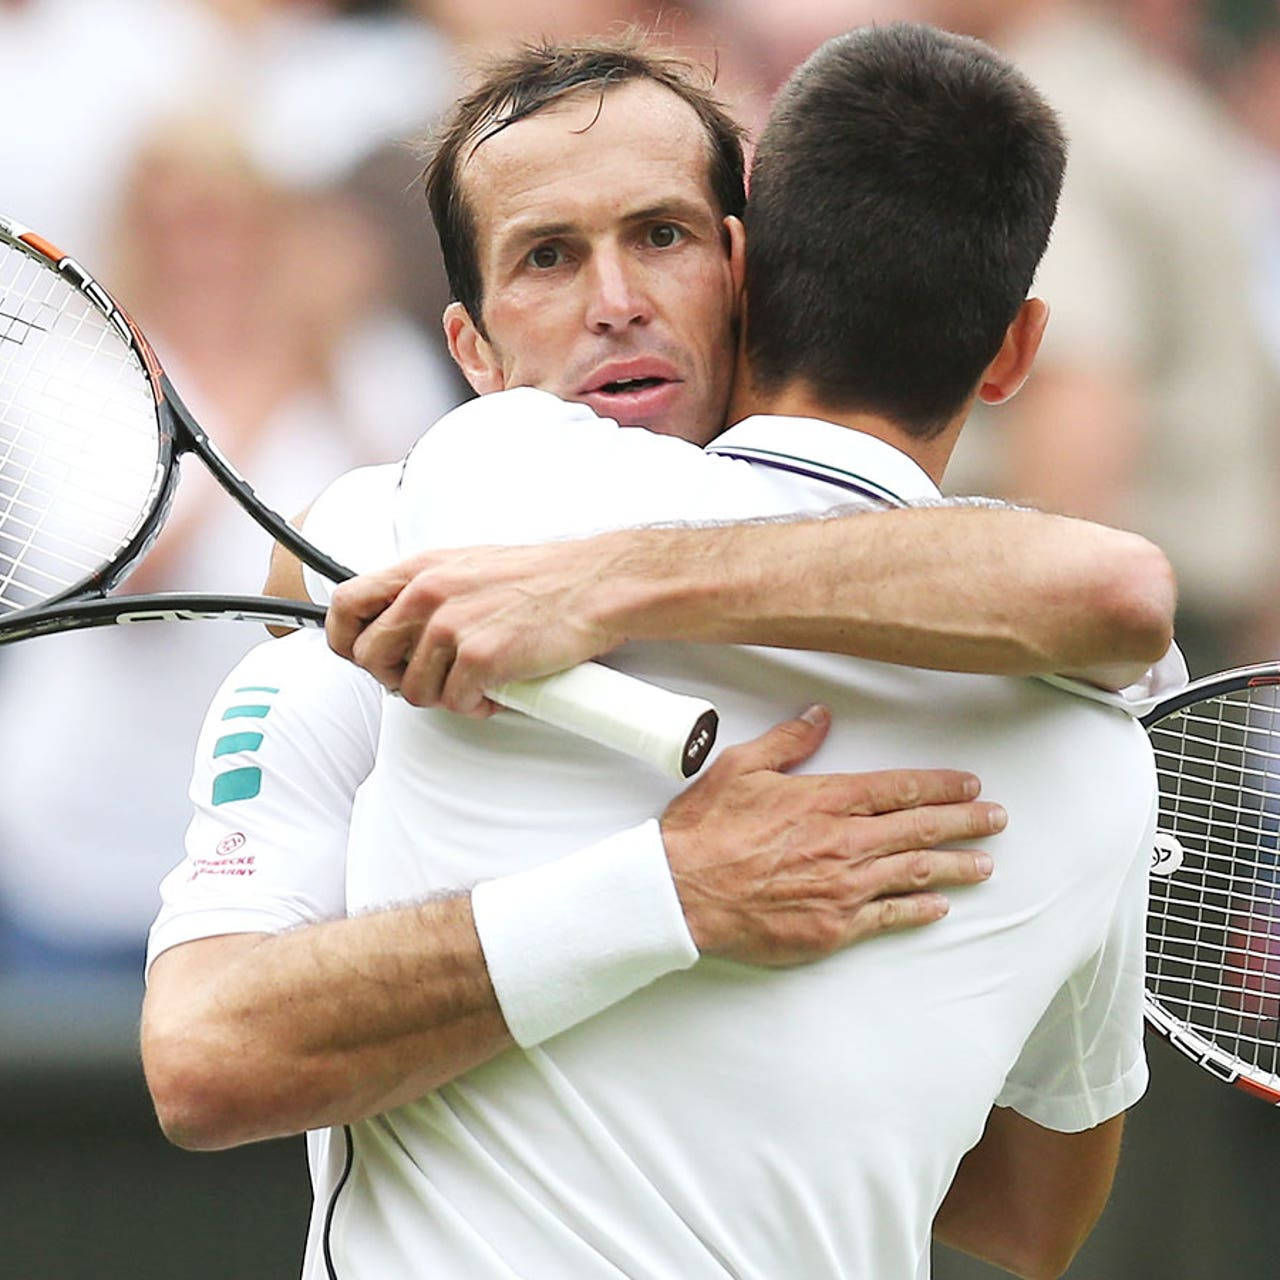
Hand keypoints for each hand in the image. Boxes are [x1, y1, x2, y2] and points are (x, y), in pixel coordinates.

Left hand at [326, 541, 623, 713]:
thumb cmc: (541, 578)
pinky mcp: (480, 658)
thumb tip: (400, 626)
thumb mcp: (467, 566)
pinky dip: (474, 706)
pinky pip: (454, 703)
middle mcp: (428, 595)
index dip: (343, 639)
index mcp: (422, 569)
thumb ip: (427, 591)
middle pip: (369, 657)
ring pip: (411, 690)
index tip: (359, 656)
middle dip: (394, 678)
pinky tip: (495, 691)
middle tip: (427, 678)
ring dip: (441, 696)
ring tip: (471, 684)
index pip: (346, 605)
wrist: (593, 586)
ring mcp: (452, 627)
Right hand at [661, 706, 1005, 965]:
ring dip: (955, 865)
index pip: (898, 788)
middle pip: (919, 829)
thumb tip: (819, 717)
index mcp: (825, 799)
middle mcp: (844, 842)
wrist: (680, 893)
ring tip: (985, 863)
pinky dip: (918, 910)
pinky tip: (938, 907)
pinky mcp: (833, 927)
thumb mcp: (740, 768)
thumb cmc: (705, 831)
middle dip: (965, 821)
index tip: (970, 784)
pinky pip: (888, 917)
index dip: (939, 785)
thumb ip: (787, 743)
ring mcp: (842, 888)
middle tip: (998, 818)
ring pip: (914, 873)